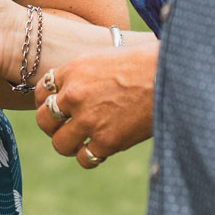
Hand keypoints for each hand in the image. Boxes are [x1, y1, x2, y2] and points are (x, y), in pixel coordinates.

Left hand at [34, 46, 156, 168]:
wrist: (172, 75)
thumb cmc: (146, 62)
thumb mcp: (107, 56)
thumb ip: (86, 73)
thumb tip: (76, 88)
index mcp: (74, 69)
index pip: (42, 91)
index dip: (48, 101)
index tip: (58, 107)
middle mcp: (75, 95)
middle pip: (44, 119)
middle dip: (52, 126)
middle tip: (65, 127)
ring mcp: (89, 120)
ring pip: (59, 143)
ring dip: (68, 145)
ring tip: (81, 142)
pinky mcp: (107, 141)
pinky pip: (84, 158)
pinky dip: (90, 157)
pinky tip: (100, 151)